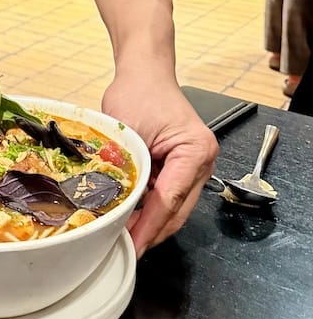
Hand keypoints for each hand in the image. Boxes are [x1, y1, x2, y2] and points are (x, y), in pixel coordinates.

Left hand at [101, 74, 217, 256]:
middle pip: (177, 210)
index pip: (169, 199)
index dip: (148, 226)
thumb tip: (114, 205)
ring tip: (125, 234)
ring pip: (174, 207)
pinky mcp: (183, 166)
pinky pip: (169, 194)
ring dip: (151, 221)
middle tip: (126, 247)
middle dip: (151, 231)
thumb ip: (126, 167)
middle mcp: (202, 161)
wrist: (145, 71)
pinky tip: (132, 214)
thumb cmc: (139, 91)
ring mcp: (195, 165)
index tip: (133, 244)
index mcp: (195, 150)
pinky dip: (151, 206)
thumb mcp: (127, 130)